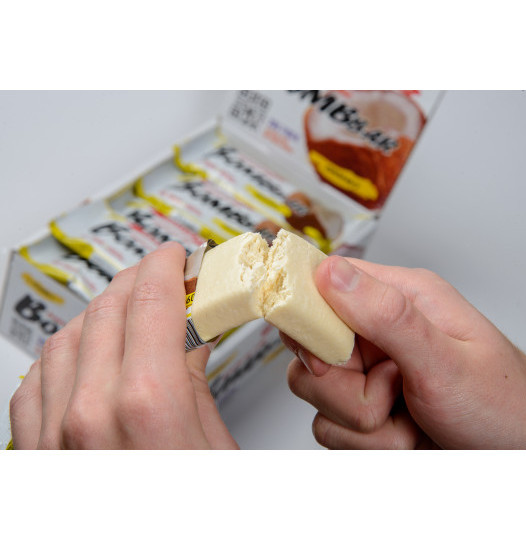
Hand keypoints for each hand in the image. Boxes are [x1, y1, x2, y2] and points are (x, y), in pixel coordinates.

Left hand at [10, 242, 237, 448]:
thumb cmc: (195, 528)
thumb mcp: (215, 444)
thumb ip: (195, 382)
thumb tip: (191, 339)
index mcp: (147, 403)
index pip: (151, 300)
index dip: (165, 266)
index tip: (174, 257)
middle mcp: (89, 414)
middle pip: (107, 309)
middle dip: (137, 281)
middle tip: (160, 278)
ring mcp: (54, 434)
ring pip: (66, 338)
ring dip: (100, 313)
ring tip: (126, 312)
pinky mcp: (35, 455)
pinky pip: (33, 383)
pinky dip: (63, 356)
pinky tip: (85, 355)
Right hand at [284, 256, 525, 448]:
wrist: (519, 457)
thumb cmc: (504, 404)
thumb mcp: (446, 360)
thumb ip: (386, 315)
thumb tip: (331, 273)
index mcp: (399, 297)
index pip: (322, 284)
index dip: (311, 319)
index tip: (331, 357)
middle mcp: (377, 331)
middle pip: (310, 347)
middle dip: (345, 387)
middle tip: (392, 391)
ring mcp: (366, 372)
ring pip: (314, 392)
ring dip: (361, 422)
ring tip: (407, 417)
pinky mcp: (361, 407)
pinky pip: (328, 426)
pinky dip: (366, 443)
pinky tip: (403, 434)